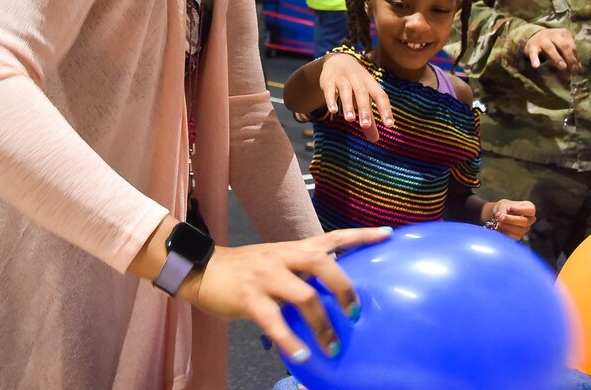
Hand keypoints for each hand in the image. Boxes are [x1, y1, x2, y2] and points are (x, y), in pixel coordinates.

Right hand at [181, 227, 391, 361]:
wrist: (202, 269)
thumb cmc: (244, 270)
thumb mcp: (276, 262)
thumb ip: (301, 271)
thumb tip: (330, 292)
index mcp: (293, 249)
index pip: (333, 237)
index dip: (361, 236)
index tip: (388, 235)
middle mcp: (283, 257)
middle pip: (323, 263)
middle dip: (345, 288)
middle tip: (356, 313)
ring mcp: (266, 276)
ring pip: (304, 296)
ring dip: (322, 325)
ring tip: (333, 347)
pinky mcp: (249, 298)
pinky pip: (274, 321)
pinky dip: (290, 340)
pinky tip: (302, 356)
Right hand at [318, 53, 393, 141]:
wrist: (338, 60)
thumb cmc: (356, 84)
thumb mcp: (365, 98)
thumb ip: (369, 118)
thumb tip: (375, 140)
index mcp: (371, 84)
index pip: (381, 96)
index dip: (385, 110)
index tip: (389, 125)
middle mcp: (358, 80)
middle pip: (363, 94)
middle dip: (364, 110)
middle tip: (365, 126)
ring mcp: (343, 79)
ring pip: (346, 91)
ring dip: (348, 105)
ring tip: (350, 119)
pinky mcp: (328, 80)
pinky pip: (330, 90)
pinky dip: (331, 99)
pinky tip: (333, 111)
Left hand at [486, 200, 536, 240]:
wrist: (500, 213)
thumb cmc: (504, 207)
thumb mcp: (504, 205)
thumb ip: (504, 211)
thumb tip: (502, 216)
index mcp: (530, 208)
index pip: (531, 210)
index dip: (519, 210)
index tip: (508, 208)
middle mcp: (530, 219)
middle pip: (525, 222)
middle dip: (511, 220)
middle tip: (501, 217)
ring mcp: (526, 228)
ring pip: (520, 230)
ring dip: (507, 227)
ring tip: (498, 222)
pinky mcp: (520, 235)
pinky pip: (515, 237)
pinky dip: (505, 232)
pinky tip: (498, 228)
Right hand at [524, 28, 580, 71]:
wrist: (533, 36)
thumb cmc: (552, 43)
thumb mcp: (561, 46)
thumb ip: (569, 55)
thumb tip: (578, 68)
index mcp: (563, 33)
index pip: (571, 46)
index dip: (575, 57)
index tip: (576, 68)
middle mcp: (553, 34)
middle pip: (563, 45)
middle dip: (569, 57)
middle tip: (573, 69)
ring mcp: (542, 40)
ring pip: (550, 48)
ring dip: (557, 58)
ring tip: (563, 67)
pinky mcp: (532, 46)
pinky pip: (534, 53)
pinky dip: (535, 59)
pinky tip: (536, 66)